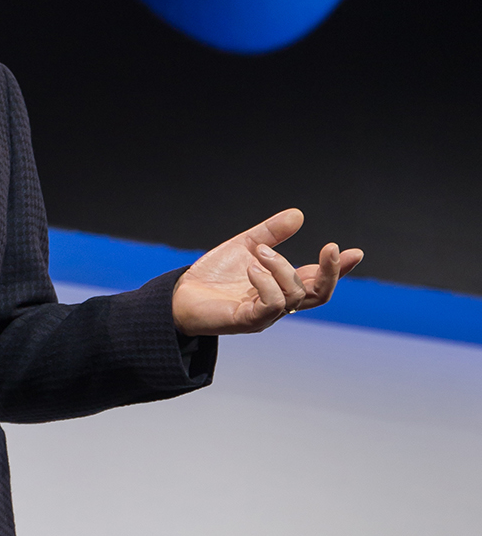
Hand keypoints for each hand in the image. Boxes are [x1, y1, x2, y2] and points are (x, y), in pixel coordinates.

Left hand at [171, 208, 362, 335]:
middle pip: (319, 294)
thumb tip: (298, 215)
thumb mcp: (245, 246)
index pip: (317, 278)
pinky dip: (267, 283)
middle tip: (331, 246)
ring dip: (282, 268)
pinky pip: (271, 306)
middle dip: (330, 272)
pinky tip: (253, 268)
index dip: (337, 268)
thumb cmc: (214, 276)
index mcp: (281, 285)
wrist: (180, 295)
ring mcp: (265, 314)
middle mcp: (279, 303)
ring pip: (294, 296)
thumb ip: (271, 233)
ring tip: (260, 252)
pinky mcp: (247, 321)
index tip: (355, 252)